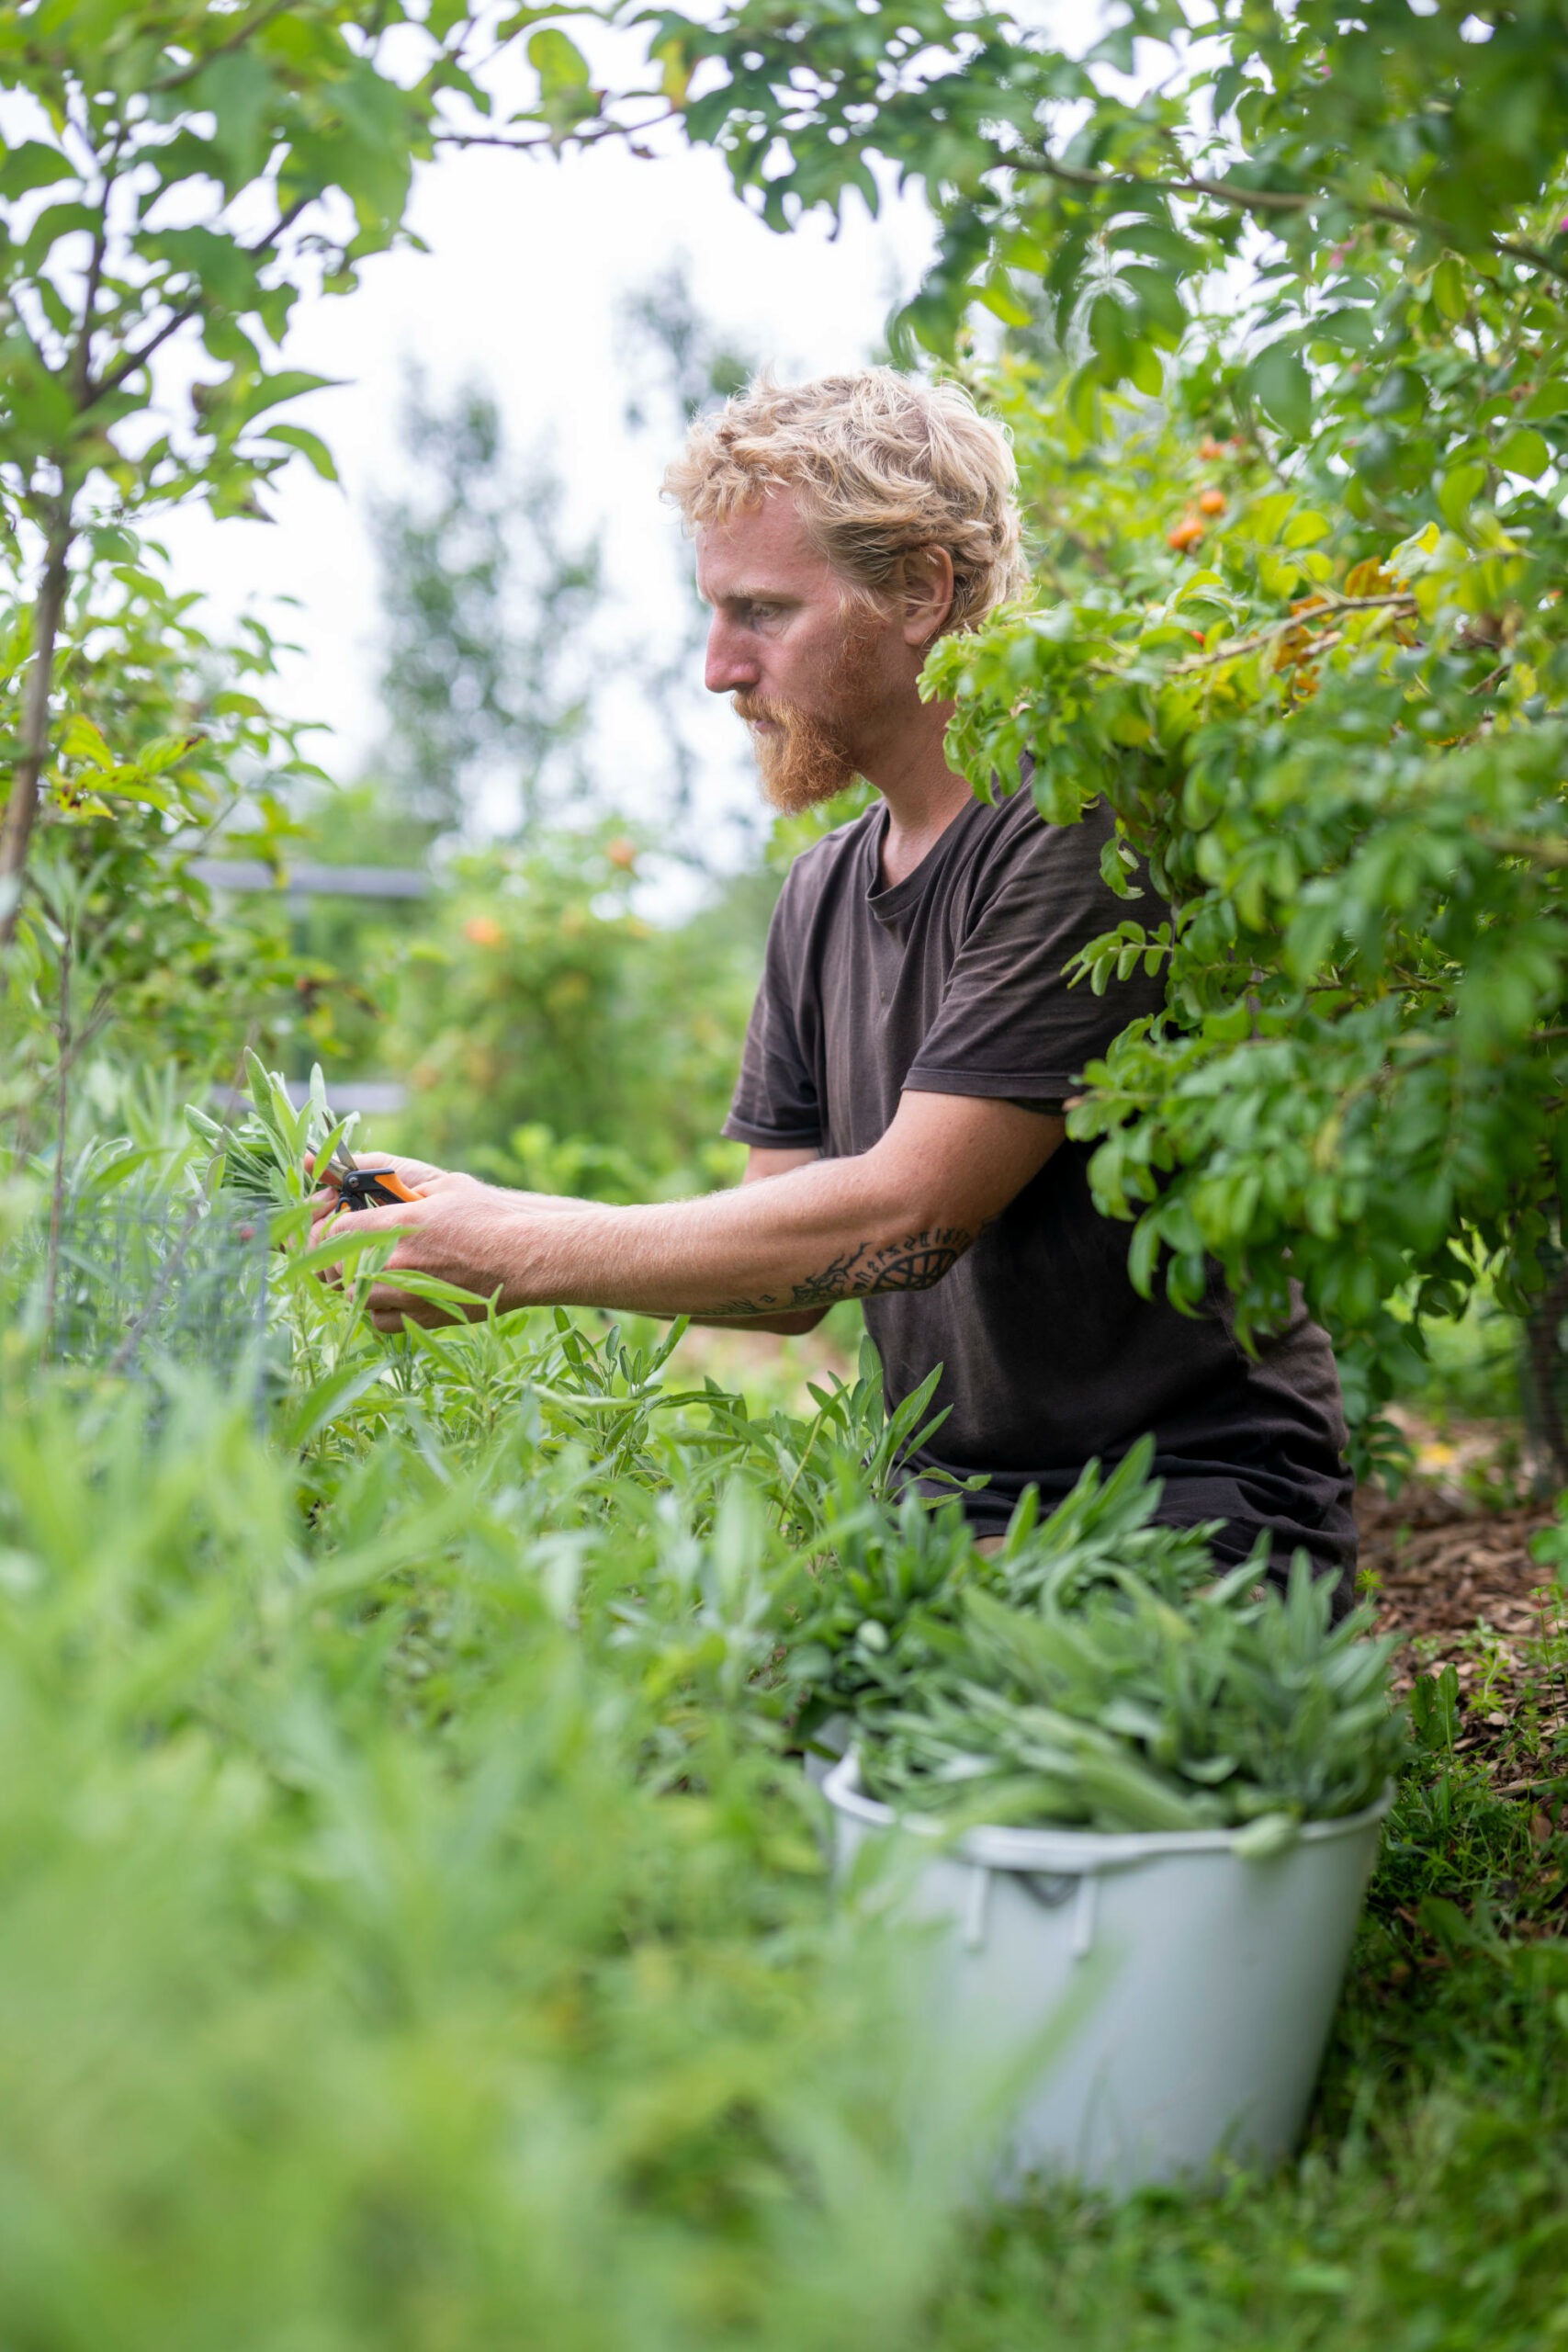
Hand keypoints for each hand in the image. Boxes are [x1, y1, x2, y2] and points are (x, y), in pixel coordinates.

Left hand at [309, 1157, 525, 1331]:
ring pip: (353, 1297)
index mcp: (398, 1223)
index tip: (336, 1224)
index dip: (327, 1228)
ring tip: (371, 1268)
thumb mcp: (442, 1184)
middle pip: (336, 1268)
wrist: (524, 1258)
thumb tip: (339, 1166)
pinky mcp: (422, 1317)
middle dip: (336, 1257)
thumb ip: (389, 1177)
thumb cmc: (487, 1216)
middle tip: (349, 1247)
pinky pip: (378, 1320)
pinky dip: (377, 1308)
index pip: (334, 1232)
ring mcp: (408, 1293)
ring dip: (355, 1283)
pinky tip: (392, 1291)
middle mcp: (396, 1262)